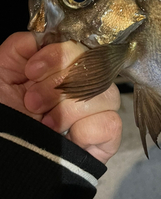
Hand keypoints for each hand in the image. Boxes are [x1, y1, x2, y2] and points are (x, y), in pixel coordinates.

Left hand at [0, 32, 121, 163]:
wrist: (4, 160)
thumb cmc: (4, 117)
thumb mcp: (0, 76)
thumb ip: (18, 48)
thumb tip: (40, 37)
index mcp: (61, 69)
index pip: (79, 47)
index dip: (57, 56)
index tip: (30, 73)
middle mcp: (83, 86)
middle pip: (96, 67)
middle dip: (57, 85)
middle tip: (31, 102)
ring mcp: (97, 112)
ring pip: (106, 94)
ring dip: (69, 109)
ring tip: (46, 124)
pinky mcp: (106, 138)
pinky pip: (112, 123)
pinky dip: (86, 129)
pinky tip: (69, 138)